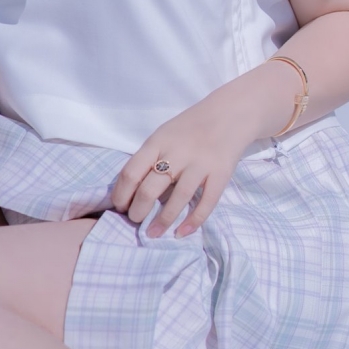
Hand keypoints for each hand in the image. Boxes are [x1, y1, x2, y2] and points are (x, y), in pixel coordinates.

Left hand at [111, 71, 293, 238]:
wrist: (229, 114)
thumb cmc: (189, 129)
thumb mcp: (163, 135)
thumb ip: (148, 158)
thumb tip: (129, 191)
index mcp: (158, 142)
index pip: (131, 172)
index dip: (121, 194)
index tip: (118, 207)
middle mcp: (177, 153)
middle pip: (150, 188)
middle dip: (138, 211)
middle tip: (135, 220)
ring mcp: (200, 164)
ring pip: (178, 198)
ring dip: (162, 220)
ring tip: (153, 233)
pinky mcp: (220, 174)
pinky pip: (206, 202)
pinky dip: (193, 220)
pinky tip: (182, 232)